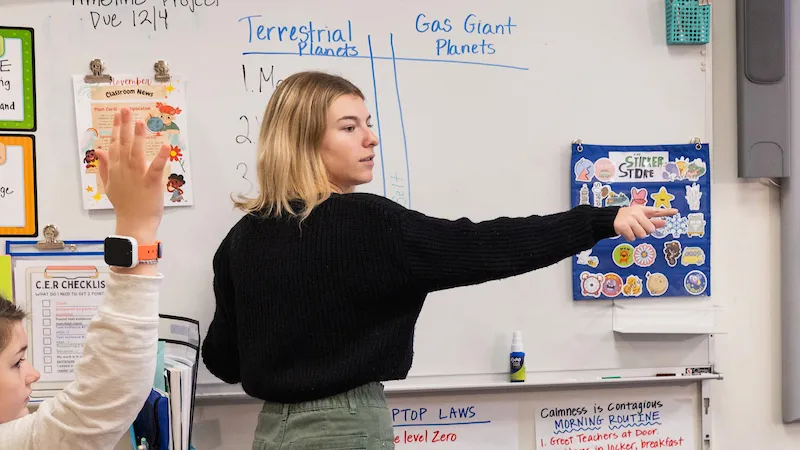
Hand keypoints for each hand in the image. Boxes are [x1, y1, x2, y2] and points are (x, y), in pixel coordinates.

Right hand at [95, 108, 169, 244]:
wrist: (134, 223)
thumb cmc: (124, 205)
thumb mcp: (109, 185)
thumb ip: (104, 167)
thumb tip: (99, 150)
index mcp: (115, 170)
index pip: (114, 145)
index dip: (116, 129)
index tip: (117, 115)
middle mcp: (124, 170)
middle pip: (123, 144)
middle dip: (124, 126)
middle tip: (125, 109)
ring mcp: (137, 176)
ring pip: (136, 153)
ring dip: (138, 137)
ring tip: (141, 122)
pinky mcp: (151, 183)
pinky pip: (156, 168)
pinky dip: (160, 157)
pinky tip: (165, 145)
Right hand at [613, 205, 677, 240]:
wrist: (612, 218)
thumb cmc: (630, 218)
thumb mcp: (641, 217)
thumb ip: (653, 221)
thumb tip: (664, 223)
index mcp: (643, 210)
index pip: (657, 211)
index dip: (667, 212)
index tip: (676, 211)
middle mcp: (637, 213)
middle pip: (650, 229)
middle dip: (646, 231)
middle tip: (639, 227)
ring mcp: (630, 219)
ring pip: (642, 234)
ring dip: (637, 235)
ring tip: (632, 229)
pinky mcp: (623, 226)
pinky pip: (632, 237)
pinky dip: (630, 237)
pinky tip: (627, 232)